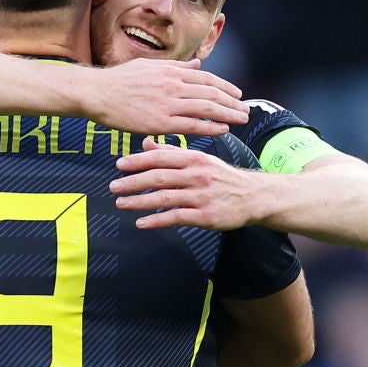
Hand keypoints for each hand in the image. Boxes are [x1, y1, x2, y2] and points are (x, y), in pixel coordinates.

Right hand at [89, 59, 248, 135]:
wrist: (98, 93)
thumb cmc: (120, 80)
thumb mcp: (150, 66)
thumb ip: (175, 67)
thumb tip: (196, 65)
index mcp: (171, 71)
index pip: (206, 78)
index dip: (225, 87)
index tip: (237, 95)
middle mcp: (173, 85)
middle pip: (211, 93)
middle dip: (232, 102)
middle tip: (245, 110)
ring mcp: (167, 104)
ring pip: (206, 108)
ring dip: (227, 114)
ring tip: (240, 120)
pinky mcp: (159, 122)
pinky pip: (191, 125)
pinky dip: (210, 127)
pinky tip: (222, 129)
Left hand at [110, 138, 258, 229]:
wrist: (253, 197)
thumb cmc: (222, 177)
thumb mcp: (200, 159)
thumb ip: (172, 152)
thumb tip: (146, 144)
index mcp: (194, 159)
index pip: (162, 157)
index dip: (139, 161)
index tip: (119, 164)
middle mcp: (197, 175)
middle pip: (159, 177)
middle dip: (133, 181)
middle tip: (113, 186)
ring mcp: (201, 196)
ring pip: (165, 197)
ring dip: (140, 201)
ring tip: (121, 203)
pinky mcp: (205, 215)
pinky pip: (176, 217)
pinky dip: (156, 220)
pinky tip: (141, 223)